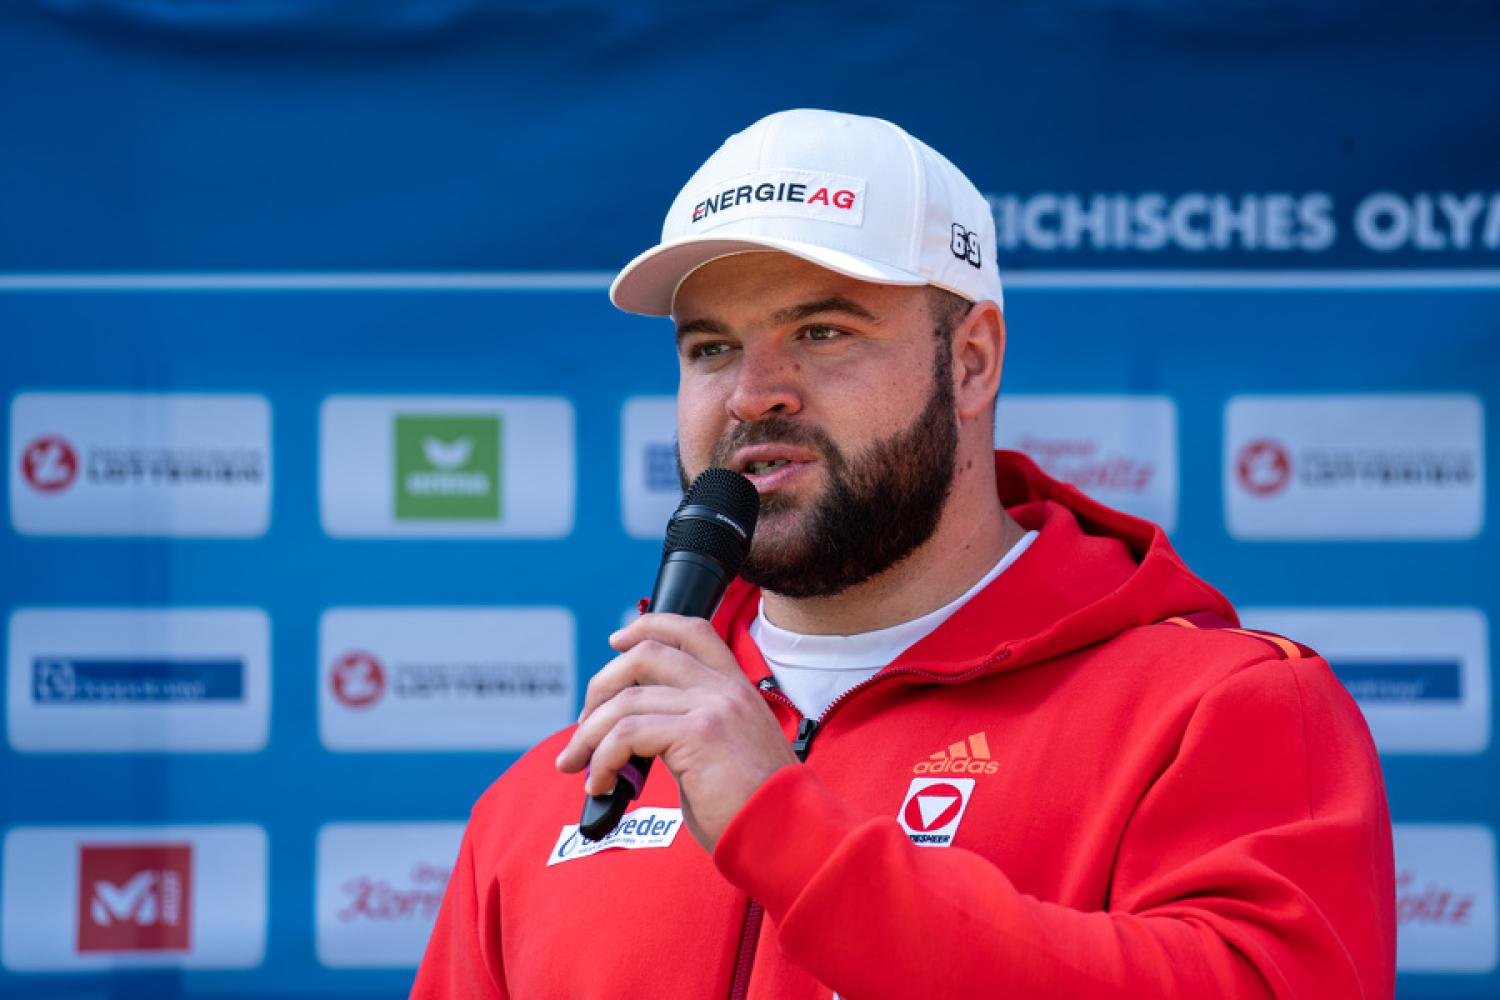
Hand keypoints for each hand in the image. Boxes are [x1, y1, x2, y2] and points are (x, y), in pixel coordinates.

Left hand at [555, 613, 797, 851]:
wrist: (789, 835)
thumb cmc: (754, 809)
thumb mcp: (724, 754)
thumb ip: (687, 732)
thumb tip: (634, 737)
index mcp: (737, 688)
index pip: (691, 631)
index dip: (647, 627)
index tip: (616, 642)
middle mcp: (726, 689)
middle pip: (646, 654)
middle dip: (601, 686)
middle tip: (583, 727)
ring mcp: (714, 707)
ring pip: (627, 699)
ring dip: (589, 734)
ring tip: (578, 765)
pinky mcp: (699, 735)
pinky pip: (628, 734)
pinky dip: (603, 759)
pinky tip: (602, 784)